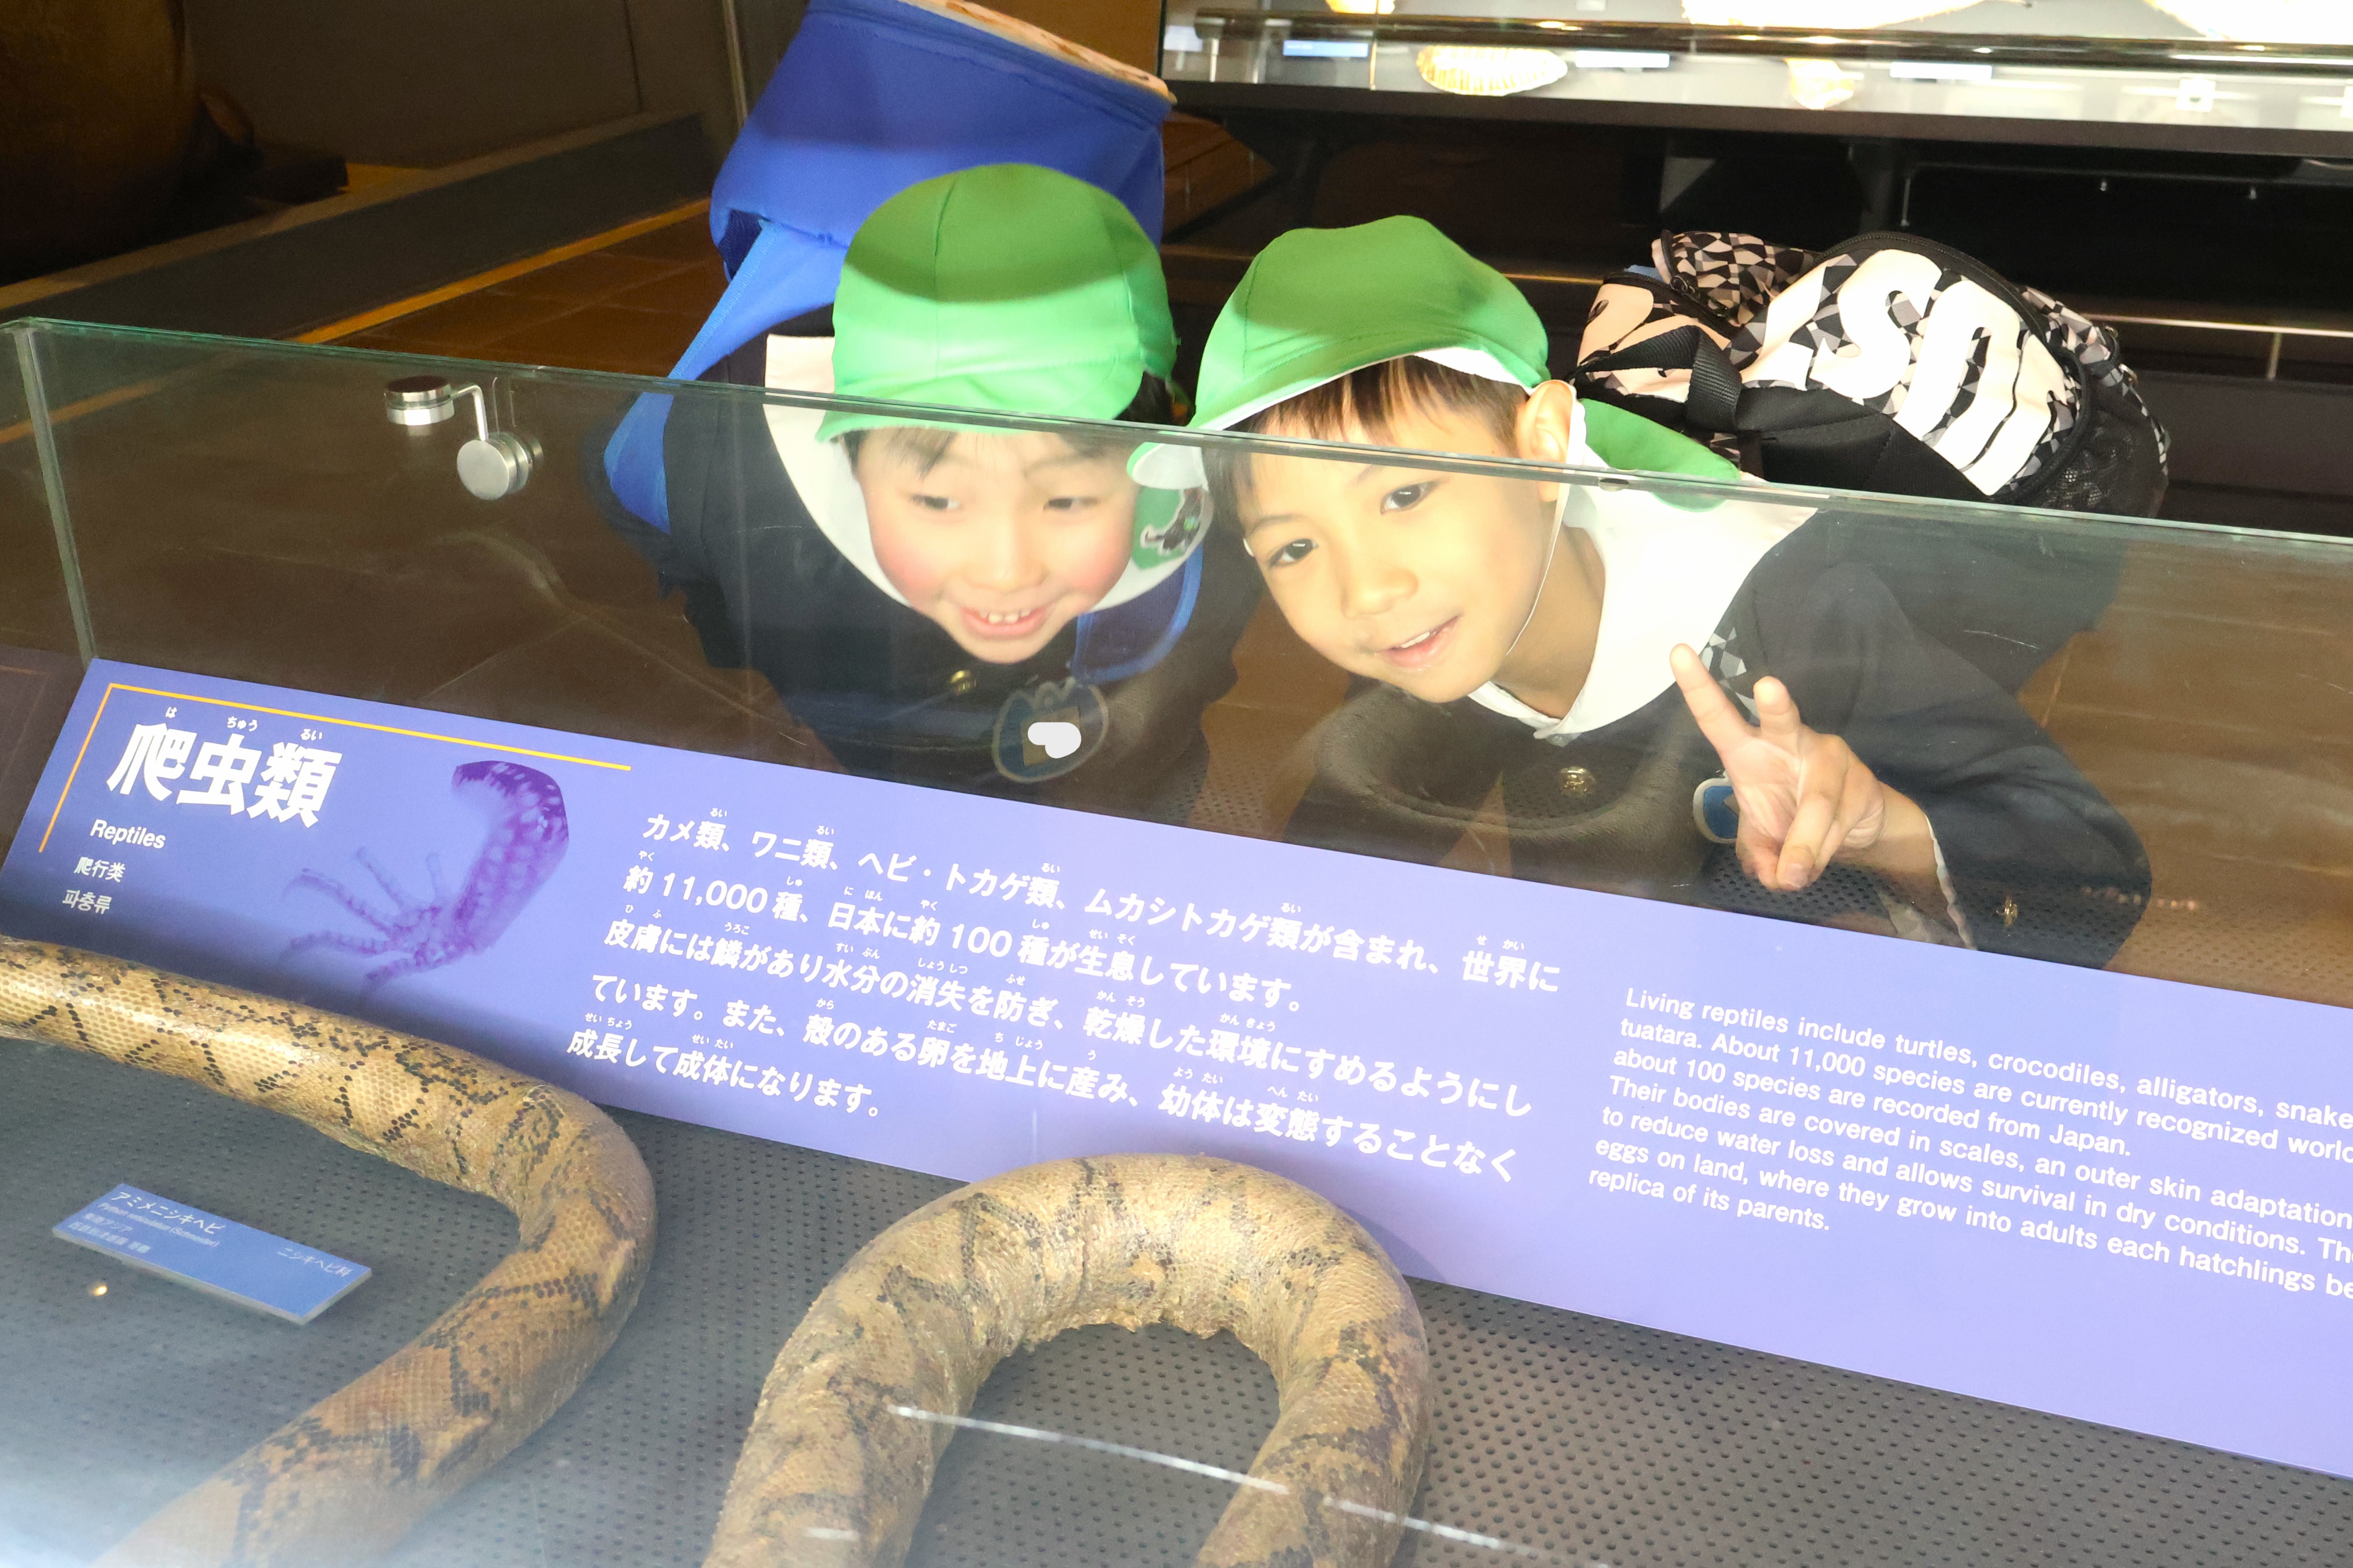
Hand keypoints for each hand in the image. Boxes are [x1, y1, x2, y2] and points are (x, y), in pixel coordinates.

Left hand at [1669, 643, 1935, 899]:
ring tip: (1794, 875)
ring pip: (1815, 803)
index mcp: (1749, 750)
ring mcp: (1829, 756)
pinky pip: (1839, 822)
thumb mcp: (1764, 840)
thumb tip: (1773, 875)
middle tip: (1767, 686)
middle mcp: (1789, 741)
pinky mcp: (1862, 780)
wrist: (1852, 826)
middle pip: (1783, 720)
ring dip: (1804, 846)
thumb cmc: (1790, 817)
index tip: (1677, 651)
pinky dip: (1822, 853)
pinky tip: (1814, 864)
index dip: (1698, 687)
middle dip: (1776, 705)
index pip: (1718, 717)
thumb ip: (1759, 855)